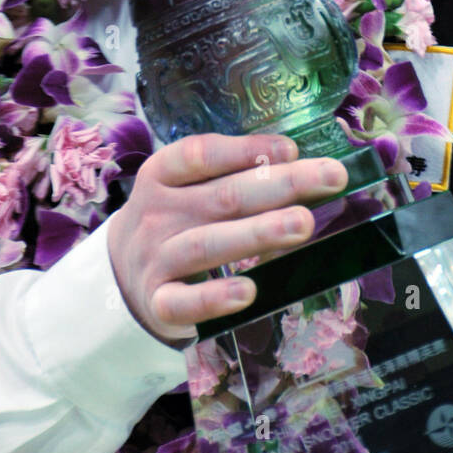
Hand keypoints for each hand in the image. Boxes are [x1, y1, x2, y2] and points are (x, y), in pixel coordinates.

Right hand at [107, 132, 347, 344]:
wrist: (120, 274)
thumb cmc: (174, 221)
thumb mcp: (190, 191)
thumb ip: (235, 180)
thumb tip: (304, 171)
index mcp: (162, 175)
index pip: (201, 155)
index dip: (246, 150)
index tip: (292, 150)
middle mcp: (155, 213)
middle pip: (221, 197)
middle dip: (280, 185)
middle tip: (331, 178)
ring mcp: (155, 259)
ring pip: (206, 244)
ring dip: (258, 233)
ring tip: (302, 224)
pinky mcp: (158, 302)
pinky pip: (185, 302)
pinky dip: (215, 297)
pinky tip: (250, 291)